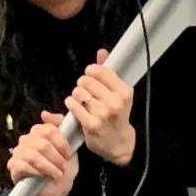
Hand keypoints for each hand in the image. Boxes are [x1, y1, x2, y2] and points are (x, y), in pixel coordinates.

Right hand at [8, 110, 78, 195]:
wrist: (59, 188)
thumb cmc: (62, 166)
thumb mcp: (68, 145)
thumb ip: (59, 126)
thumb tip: (45, 114)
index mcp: (38, 132)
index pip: (48, 130)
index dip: (61, 143)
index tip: (68, 154)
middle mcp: (26, 140)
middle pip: (42, 144)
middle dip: (56, 158)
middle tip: (63, 167)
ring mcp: (18, 153)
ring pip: (33, 156)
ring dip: (49, 167)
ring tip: (57, 174)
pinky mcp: (14, 167)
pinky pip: (23, 166)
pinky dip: (37, 172)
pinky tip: (44, 177)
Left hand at [65, 48, 135, 166]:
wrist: (119, 143)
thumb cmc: (116, 116)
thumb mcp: (117, 93)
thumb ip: (108, 72)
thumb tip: (102, 52)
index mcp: (124, 91)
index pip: (100, 71)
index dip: (91, 72)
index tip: (90, 77)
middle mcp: (116, 102)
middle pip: (86, 80)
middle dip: (82, 84)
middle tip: (85, 92)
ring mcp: (104, 113)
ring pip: (78, 92)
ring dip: (76, 95)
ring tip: (81, 101)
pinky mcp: (92, 124)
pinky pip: (74, 106)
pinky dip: (71, 104)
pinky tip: (75, 107)